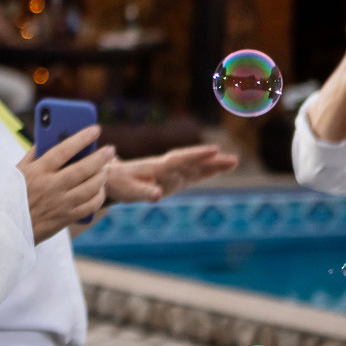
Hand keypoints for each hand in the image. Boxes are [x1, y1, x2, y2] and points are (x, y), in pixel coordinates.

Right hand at [17, 128, 112, 242]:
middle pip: (83, 169)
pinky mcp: (66, 217)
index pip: (64, 149)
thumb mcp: (17, 170)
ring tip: (105, 168)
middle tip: (110, 149)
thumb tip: (50, 137)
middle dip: (100, 157)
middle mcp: (51, 186)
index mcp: (38, 170)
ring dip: (102, 176)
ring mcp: (61, 203)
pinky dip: (99, 195)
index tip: (95, 129)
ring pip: (91, 187)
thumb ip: (34, 153)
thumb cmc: (12, 194)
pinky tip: (100, 188)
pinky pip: (90, 205)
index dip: (82, 138)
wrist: (8, 226)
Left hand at [105, 144, 237, 203]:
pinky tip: (219, 169)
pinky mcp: (172, 179)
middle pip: (193, 162)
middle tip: (234, 159)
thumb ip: (143, 192)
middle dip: (212, 161)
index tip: (214, 150)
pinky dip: (206, 172)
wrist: (110, 177)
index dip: (196, 155)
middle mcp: (167, 167)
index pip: (180, 159)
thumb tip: (157, 195)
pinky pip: (192, 174)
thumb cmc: (118, 183)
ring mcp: (171, 173)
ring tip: (234, 162)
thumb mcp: (128, 190)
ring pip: (195, 167)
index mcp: (157, 167)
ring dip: (213, 165)